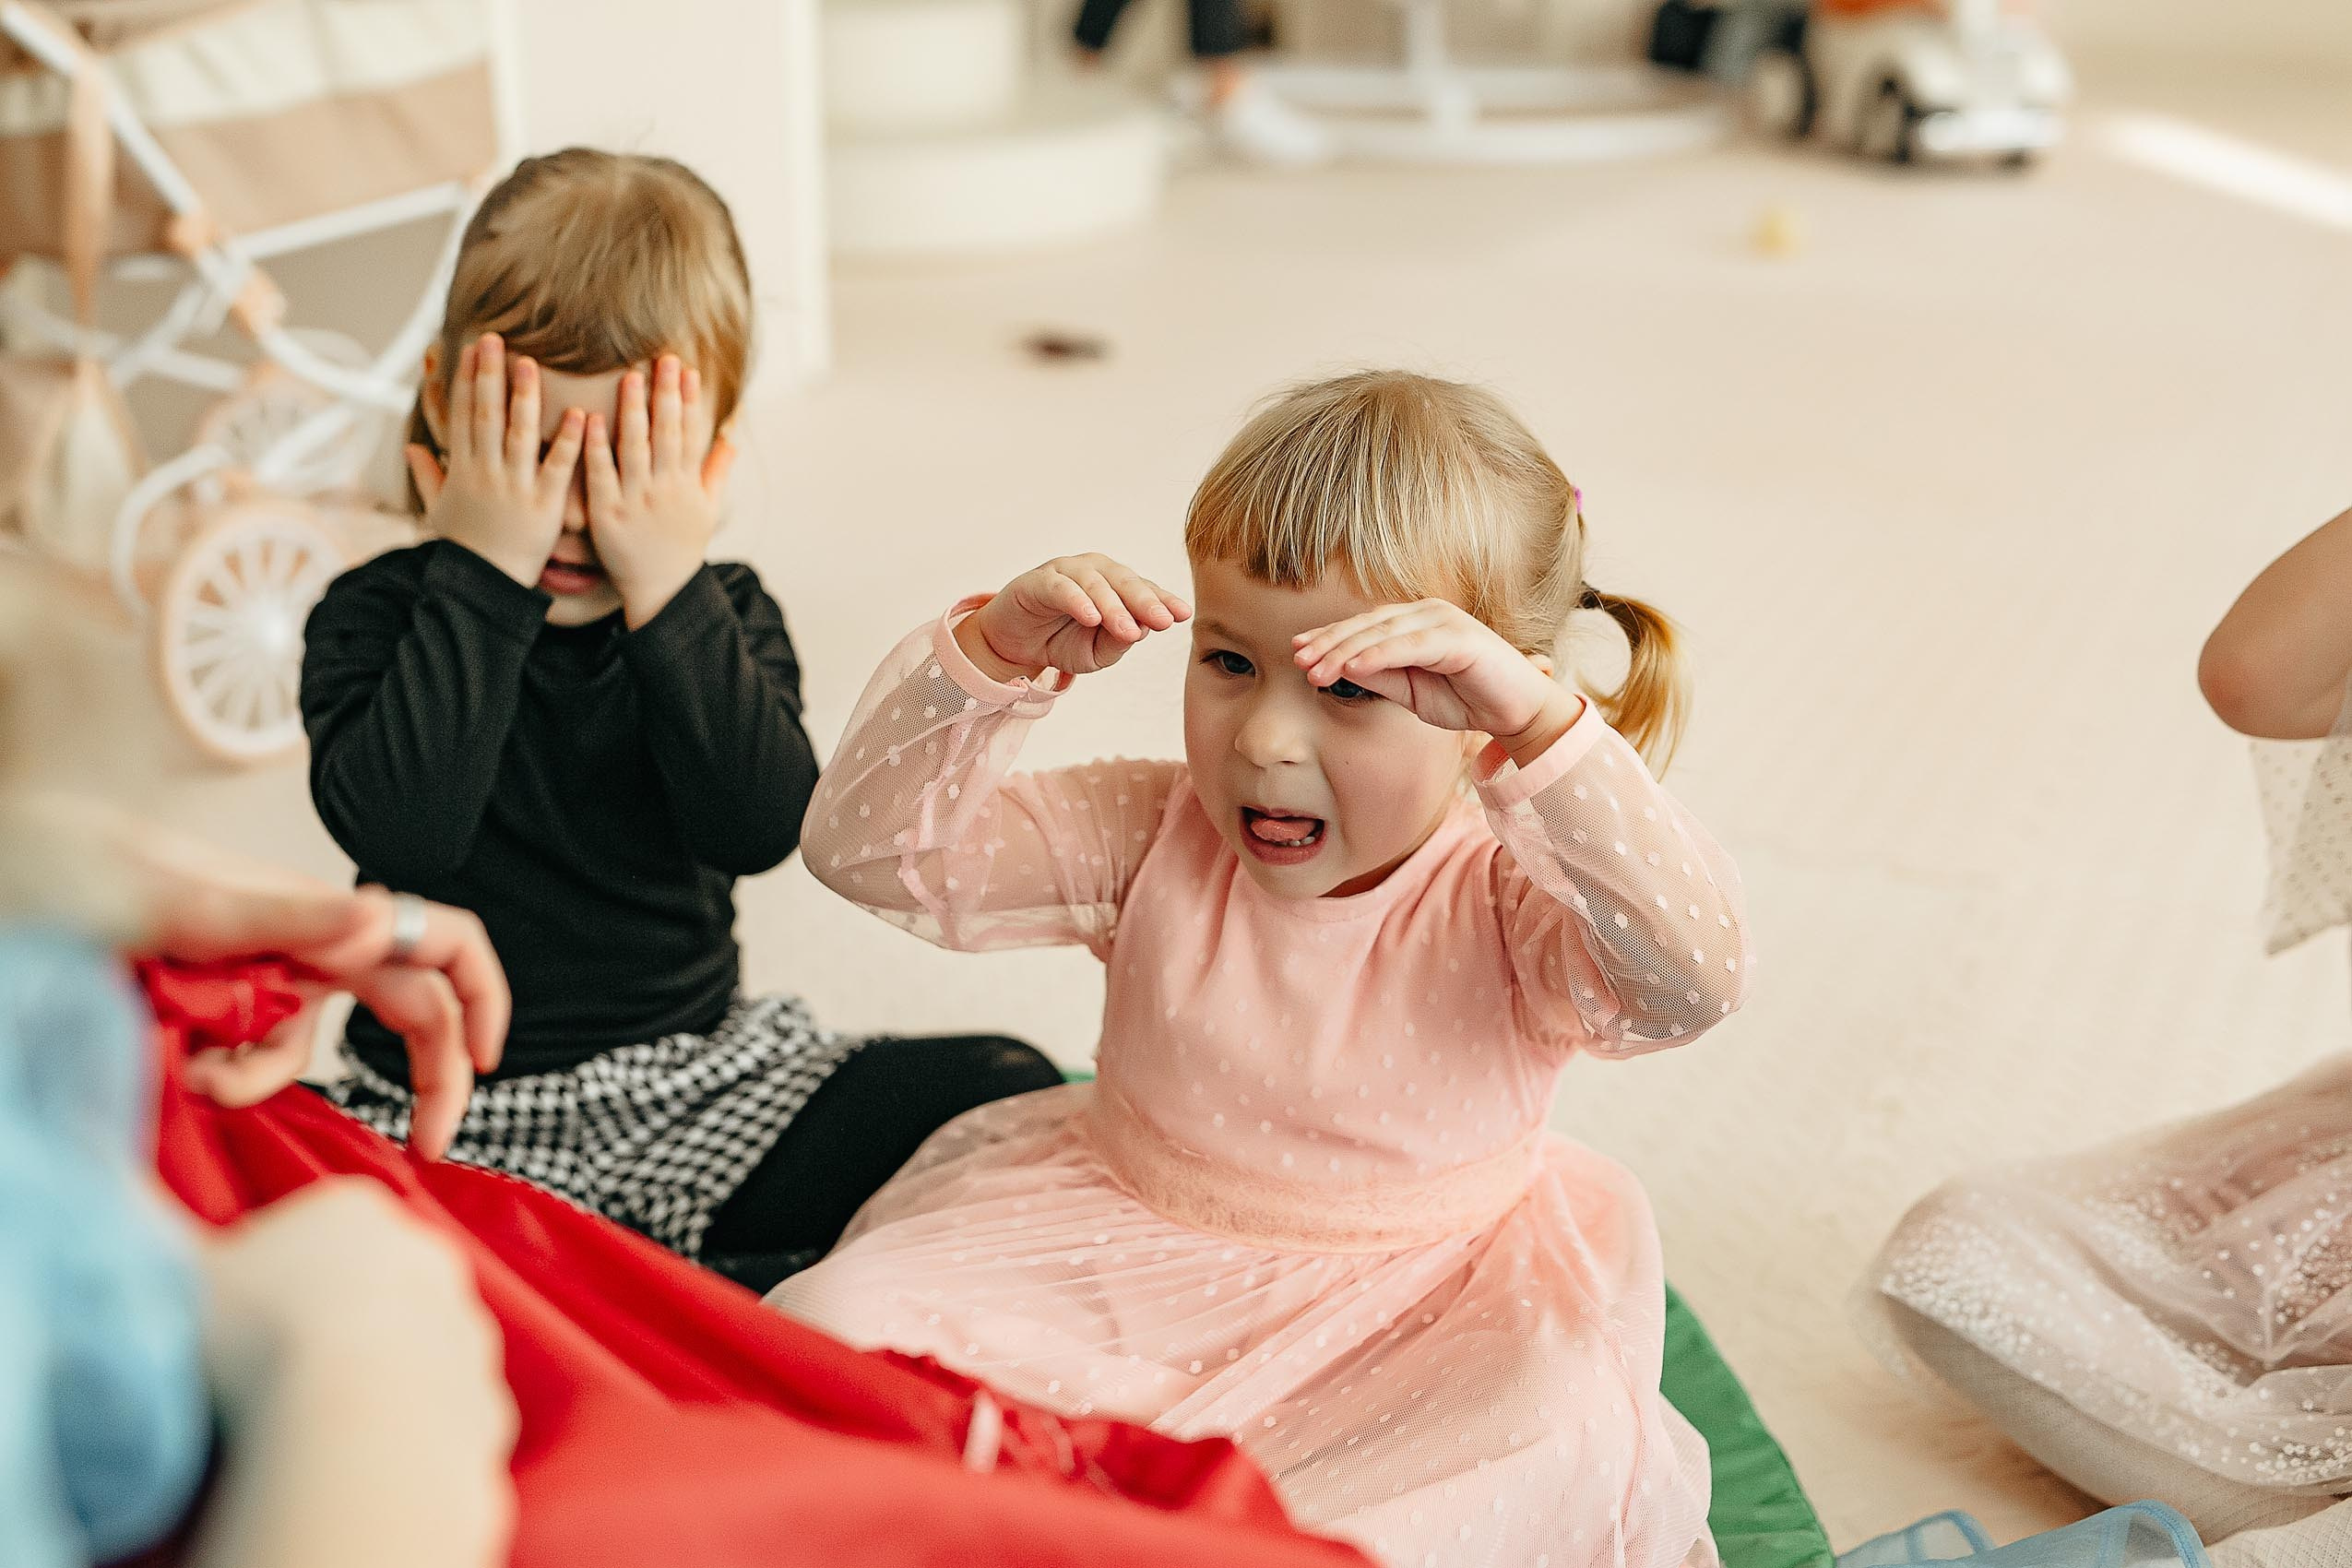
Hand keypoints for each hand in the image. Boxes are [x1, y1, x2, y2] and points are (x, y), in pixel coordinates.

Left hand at [94, 810, 507, 1160]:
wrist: (12, 881)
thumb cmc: (85, 872)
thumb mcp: (177, 900)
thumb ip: (280, 915)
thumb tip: (380, 923)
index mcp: (321, 913)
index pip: (441, 942)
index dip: (482, 998)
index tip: (484, 1064)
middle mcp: (310, 943)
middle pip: (408, 1007)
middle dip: (427, 1075)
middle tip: (424, 1146)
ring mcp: (267, 975)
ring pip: (314, 1048)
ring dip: (269, 1079)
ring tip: (199, 1078)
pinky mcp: (225, 1003)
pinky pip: (256, 1058)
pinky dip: (229, 1077)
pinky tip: (182, 1067)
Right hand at [195, 1181, 514, 1567]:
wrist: (350, 1425)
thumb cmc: (252, 1340)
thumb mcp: (180, 1277)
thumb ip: (162, 1237)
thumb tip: (128, 1208)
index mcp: (356, 1209)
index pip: (314, 1230)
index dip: (271, 1278)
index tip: (241, 1322)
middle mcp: (430, 1256)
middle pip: (367, 1287)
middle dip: (328, 1324)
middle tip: (271, 1378)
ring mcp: (467, 1330)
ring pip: (409, 1353)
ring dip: (372, 1381)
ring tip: (312, 1425)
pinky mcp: (489, 1401)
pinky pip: (438, 1417)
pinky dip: (405, 1435)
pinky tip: (361, 1457)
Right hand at [408, 335, 585, 587]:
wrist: (484, 586)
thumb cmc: (466, 548)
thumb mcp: (438, 510)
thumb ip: (427, 475)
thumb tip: (412, 446)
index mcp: (462, 469)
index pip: (462, 415)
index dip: (465, 379)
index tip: (470, 347)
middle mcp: (485, 473)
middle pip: (485, 414)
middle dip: (489, 374)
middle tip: (495, 338)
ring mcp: (514, 488)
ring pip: (517, 434)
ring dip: (524, 397)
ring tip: (530, 363)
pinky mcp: (544, 506)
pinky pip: (558, 469)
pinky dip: (567, 441)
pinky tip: (580, 414)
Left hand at [583, 356, 732, 627]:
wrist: (660, 591)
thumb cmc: (682, 547)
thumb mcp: (708, 510)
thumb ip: (716, 471)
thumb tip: (731, 438)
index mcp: (688, 485)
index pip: (691, 434)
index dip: (690, 401)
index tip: (687, 369)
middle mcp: (665, 489)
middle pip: (667, 434)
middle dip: (665, 395)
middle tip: (662, 359)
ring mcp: (636, 501)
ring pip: (635, 448)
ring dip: (633, 411)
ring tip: (630, 377)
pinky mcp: (608, 515)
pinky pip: (602, 475)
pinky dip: (597, 447)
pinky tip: (591, 419)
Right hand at [958, 554, 1190, 681]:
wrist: (1016, 645)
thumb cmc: (1061, 641)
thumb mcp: (1095, 654)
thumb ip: (1117, 643)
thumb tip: (1141, 630)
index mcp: (1116, 586)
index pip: (1145, 590)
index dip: (1164, 600)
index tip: (1183, 615)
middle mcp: (1096, 572)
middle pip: (1125, 581)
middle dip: (1145, 601)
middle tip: (1162, 621)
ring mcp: (1067, 571)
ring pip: (1096, 583)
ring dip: (1113, 606)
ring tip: (1126, 630)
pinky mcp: (1038, 580)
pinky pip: (1061, 587)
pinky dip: (1077, 600)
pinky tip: (1090, 617)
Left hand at [1292, 599, 1583, 764]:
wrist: (1518, 712)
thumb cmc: (1467, 699)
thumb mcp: (1411, 692)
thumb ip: (1379, 677)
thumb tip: (1340, 668)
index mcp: (1415, 622)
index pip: (1364, 626)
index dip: (1329, 637)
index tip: (1297, 652)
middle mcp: (1427, 613)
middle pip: (1367, 625)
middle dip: (1329, 643)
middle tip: (1298, 661)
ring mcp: (1444, 621)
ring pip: (1383, 632)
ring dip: (1346, 650)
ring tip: (1316, 669)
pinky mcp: (1459, 638)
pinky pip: (1411, 646)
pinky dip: (1379, 654)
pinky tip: (1354, 667)